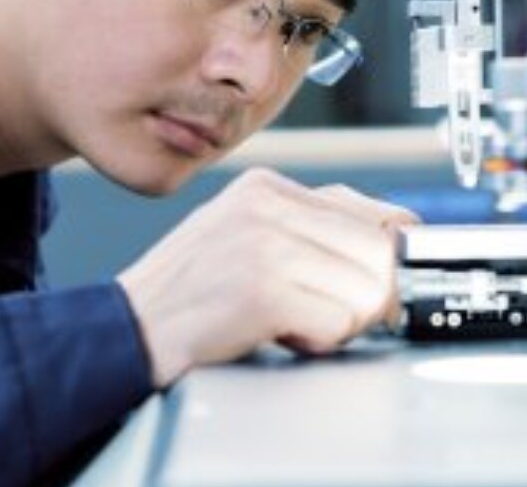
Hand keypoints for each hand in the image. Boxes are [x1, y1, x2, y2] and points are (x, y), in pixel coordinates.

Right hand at [117, 168, 418, 387]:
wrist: (132, 324)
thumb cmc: (193, 285)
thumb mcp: (248, 231)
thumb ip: (311, 226)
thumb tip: (394, 236)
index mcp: (266, 186)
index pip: (370, 211)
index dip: (388, 254)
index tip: (391, 279)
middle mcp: (267, 206)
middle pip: (377, 252)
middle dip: (366, 294)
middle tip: (328, 308)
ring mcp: (264, 246)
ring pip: (365, 291)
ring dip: (337, 319)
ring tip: (291, 316)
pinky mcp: (263, 291)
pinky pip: (336, 324)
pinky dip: (315, 340)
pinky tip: (277, 331)